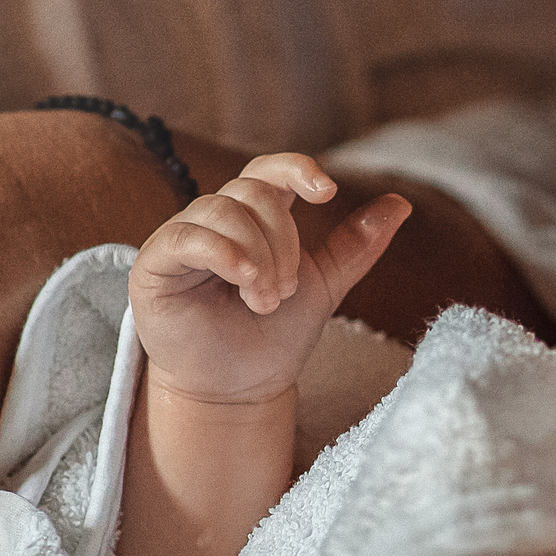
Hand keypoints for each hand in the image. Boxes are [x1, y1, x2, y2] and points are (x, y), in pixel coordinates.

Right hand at [132, 153, 408, 405]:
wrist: (241, 386)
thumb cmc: (275, 336)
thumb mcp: (325, 285)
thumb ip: (355, 245)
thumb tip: (400, 203)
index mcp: (256, 217)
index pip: (271, 170)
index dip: (297, 169)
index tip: (326, 193)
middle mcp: (217, 218)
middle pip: (254, 194)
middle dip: (281, 242)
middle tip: (283, 292)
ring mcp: (183, 236)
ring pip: (223, 211)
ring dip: (256, 256)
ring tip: (263, 299)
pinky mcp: (155, 262)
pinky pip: (186, 236)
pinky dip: (222, 252)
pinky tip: (244, 278)